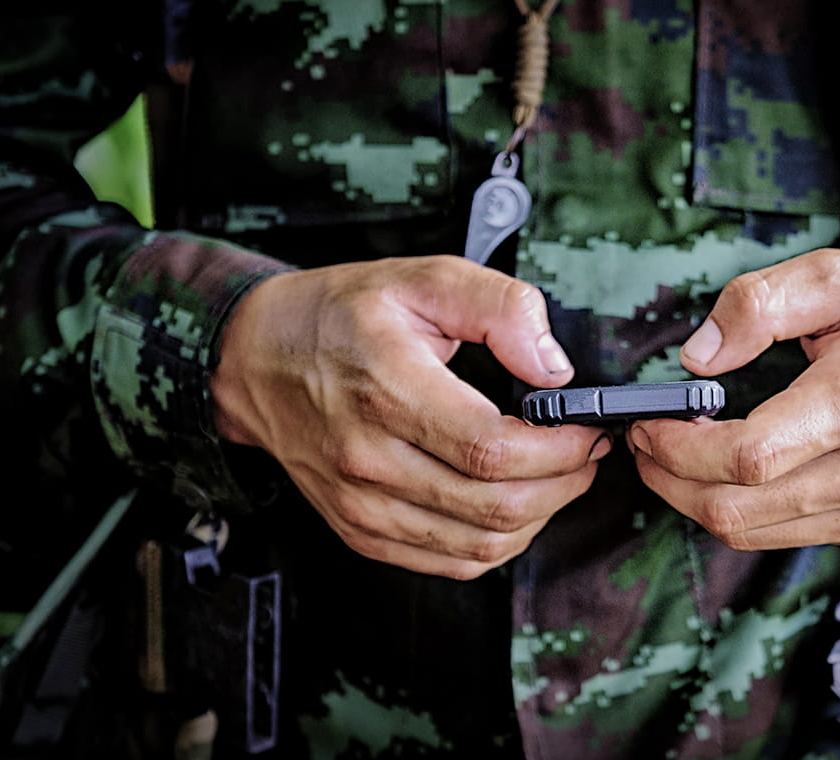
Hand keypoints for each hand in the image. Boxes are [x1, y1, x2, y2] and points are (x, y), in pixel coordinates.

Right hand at [210, 256, 610, 578]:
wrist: (253, 358)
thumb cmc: (339, 315)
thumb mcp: (421, 277)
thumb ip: (499, 308)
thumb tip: (554, 367)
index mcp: (387, 390)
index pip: (492, 450)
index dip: (559, 449)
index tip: (587, 427)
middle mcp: (368, 458)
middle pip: (494, 506)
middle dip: (564, 484)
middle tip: (585, 451)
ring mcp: (361, 504)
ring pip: (479, 546)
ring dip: (539, 516)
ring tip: (557, 475)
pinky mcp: (360, 531)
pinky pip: (450, 562)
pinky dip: (498, 542)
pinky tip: (514, 503)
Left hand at [627, 248, 839, 549]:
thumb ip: (762, 302)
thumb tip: (698, 354)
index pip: (743, 456)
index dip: (677, 445)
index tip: (648, 418)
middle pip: (734, 509)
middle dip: (667, 479)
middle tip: (643, 439)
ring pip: (752, 533)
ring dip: (693, 501)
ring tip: (671, 456)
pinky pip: (783, 536)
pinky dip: (737, 512)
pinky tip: (724, 474)